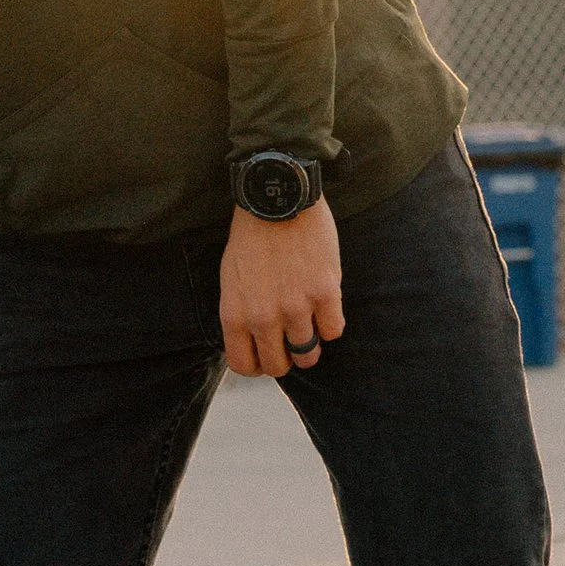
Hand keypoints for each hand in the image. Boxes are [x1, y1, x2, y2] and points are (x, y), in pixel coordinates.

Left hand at [220, 199, 345, 377]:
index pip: (245, 366)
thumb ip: (241, 313)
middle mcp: (263, 318)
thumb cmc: (252, 236)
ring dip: (310, 344)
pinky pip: (333, 330)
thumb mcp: (231, 279)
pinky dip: (330, 324)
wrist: (277, 199)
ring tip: (310, 324)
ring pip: (308, 353)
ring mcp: (296, 307)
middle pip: (279, 366)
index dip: (259, 364)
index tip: (268, 354)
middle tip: (292, 343)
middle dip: (286, 358)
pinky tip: (325, 307)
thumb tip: (254, 340)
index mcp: (235, 315)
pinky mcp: (325, 293)